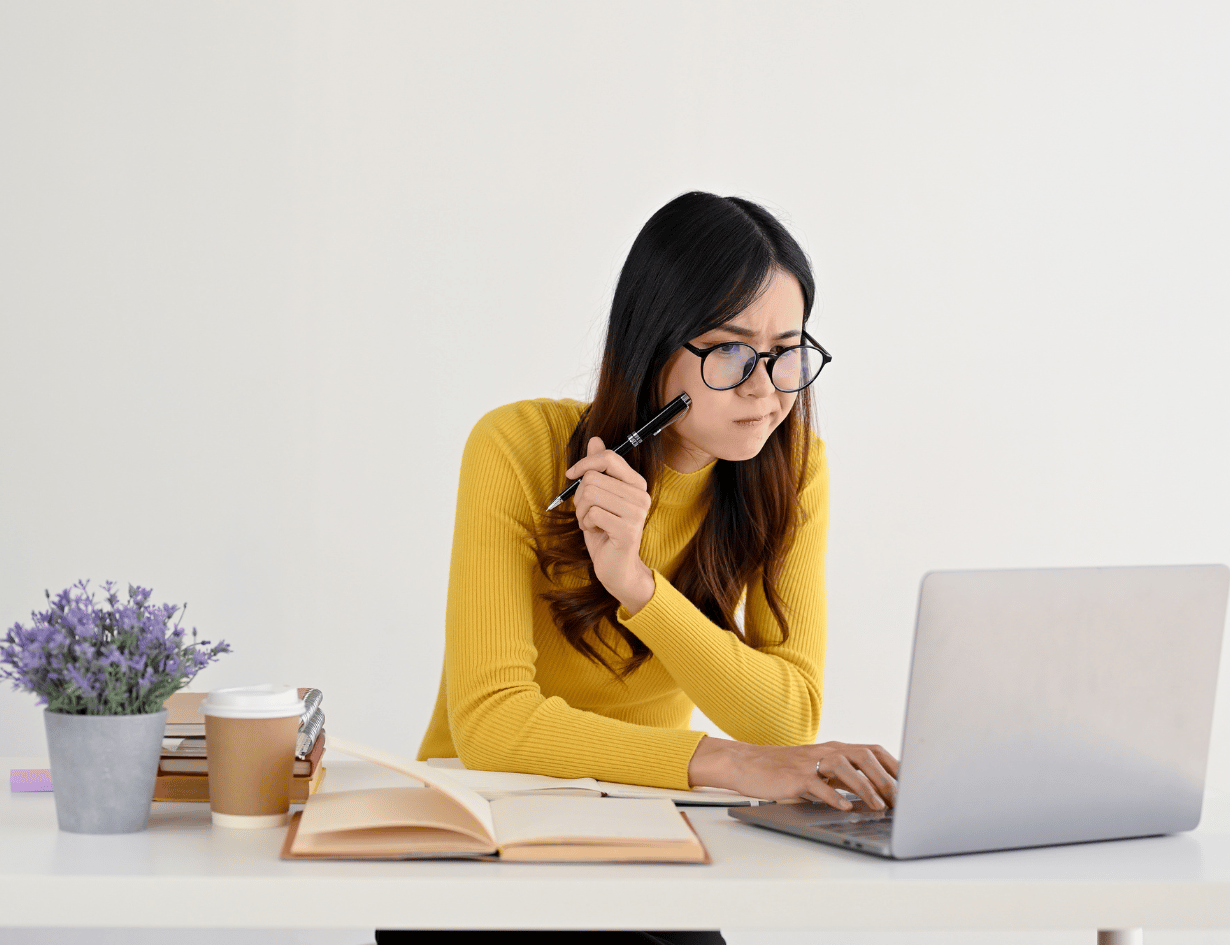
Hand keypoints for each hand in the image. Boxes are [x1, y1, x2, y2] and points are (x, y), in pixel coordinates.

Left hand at [566, 436, 654, 613]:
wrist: (617, 566)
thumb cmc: (605, 529)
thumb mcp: (599, 496)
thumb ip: (599, 468)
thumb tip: (595, 439)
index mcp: (637, 483)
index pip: (609, 457)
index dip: (585, 463)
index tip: (571, 475)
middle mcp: (641, 496)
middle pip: (593, 478)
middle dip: (580, 496)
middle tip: (586, 512)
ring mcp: (637, 513)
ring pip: (590, 495)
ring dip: (582, 511)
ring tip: (591, 522)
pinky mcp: (628, 531)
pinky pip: (593, 514)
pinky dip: (586, 524)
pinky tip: (596, 531)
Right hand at [688, 736, 899, 809]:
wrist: (746, 763)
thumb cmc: (784, 770)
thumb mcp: (818, 770)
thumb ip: (843, 777)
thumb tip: (876, 794)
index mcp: (835, 749)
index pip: (873, 751)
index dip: (895, 766)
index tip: (913, 785)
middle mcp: (826, 751)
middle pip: (863, 756)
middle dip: (886, 779)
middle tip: (901, 801)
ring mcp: (809, 762)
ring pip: (843, 767)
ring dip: (865, 787)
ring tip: (879, 806)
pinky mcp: (794, 776)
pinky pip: (817, 784)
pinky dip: (833, 795)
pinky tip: (845, 807)